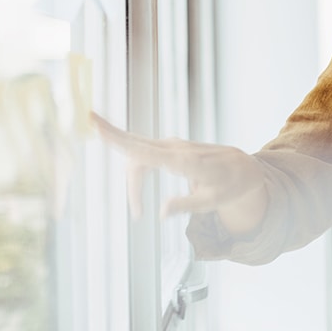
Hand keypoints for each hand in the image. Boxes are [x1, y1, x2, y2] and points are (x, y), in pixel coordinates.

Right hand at [91, 112, 267, 233]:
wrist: (243, 168)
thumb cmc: (230, 186)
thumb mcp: (213, 201)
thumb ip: (186, 204)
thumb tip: (160, 212)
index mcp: (185, 161)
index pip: (147, 152)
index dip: (121, 141)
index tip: (100, 129)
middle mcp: (177, 149)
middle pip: (136, 146)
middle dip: (112, 135)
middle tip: (88, 118)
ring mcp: (173, 147)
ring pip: (138, 154)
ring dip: (131, 179)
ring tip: (136, 206)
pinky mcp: (171, 149)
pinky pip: (145, 154)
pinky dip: (135, 169)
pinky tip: (125, 166)